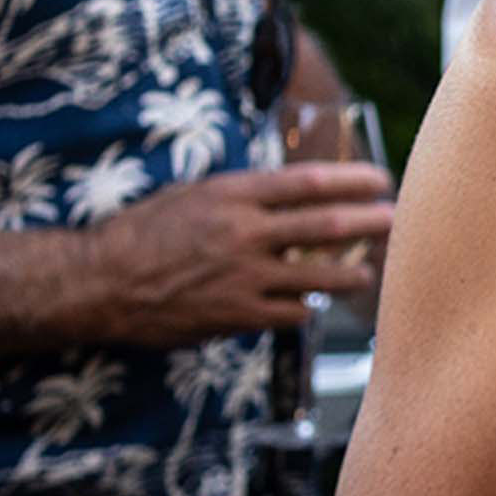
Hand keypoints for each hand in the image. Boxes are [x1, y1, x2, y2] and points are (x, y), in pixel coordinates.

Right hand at [72, 164, 398, 341]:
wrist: (100, 282)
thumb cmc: (142, 232)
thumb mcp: (192, 195)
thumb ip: (243, 195)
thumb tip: (293, 193)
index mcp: (233, 195)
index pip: (310, 182)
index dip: (353, 180)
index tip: (380, 179)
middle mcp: (245, 233)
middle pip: (327, 226)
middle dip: (370, 222)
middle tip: (394, 221)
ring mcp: (244, 277)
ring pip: (320, 278)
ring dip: (352, 275)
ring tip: (366, 274)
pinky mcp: (237, 315)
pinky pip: (292, 313)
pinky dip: (307, 308)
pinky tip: (314, 307)